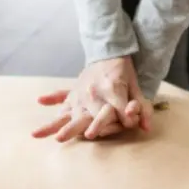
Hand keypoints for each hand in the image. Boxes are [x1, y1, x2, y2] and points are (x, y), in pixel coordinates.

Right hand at [31, 56, 153, 141]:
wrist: (108, 51)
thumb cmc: (124, 71)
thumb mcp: (136, 86)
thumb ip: (142, 107)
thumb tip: (147, 127)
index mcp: (112, 89)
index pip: (119, 111)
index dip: (127, 119)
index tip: (130, 123)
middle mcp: (94, 92)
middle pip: (93, 115)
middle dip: (94, 126)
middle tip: (90, 135)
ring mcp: (81, 93)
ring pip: (73, 112)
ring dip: (63, 124)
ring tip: (54, 136)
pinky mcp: (73, 93)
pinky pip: (61, 99)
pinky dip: (52, 101)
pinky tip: (41, 102)